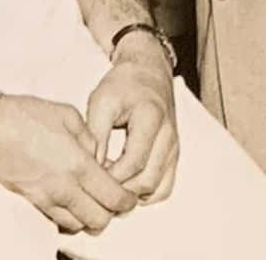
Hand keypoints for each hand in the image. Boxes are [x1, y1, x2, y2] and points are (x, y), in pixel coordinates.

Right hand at [0, 93, 138, 234]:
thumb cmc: (21, 114)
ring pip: (78, 226)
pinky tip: (68, 200)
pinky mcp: (30, 201)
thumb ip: (89, 136)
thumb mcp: (66, 114)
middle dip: (110, 213)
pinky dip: (68, 216)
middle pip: (99, 221)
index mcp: (77, 164)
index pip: (114, 198)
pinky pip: (56, 221)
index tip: (129, 197)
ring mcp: (45, 198)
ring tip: (89, 199)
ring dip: (88, 216)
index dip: (127, 201)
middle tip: (111, 199)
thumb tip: (96, 154)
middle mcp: (63, 187)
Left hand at [85, 41, 178, 204]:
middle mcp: (168, 137)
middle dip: (120, 189)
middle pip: (147, 181)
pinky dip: (146, 192)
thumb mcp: (101, 101)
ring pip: (158, 189)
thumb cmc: (123, 85)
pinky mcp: (173, 156)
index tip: (92, 173)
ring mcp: (174, 149)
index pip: (133, 162)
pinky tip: (125, 183)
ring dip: (133, 193)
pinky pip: (165, 187)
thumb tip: (92, 167)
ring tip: (110, 183)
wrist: (148, 73)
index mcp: (151, 119)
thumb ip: (96, 134)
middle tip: (98, 183)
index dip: (111, 175)